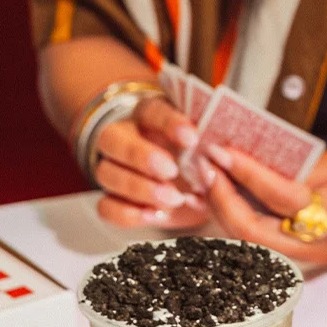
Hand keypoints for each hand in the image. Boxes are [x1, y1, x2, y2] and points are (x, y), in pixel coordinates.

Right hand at [94, 98, 212, 229]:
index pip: (151, 111)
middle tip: (171, 170)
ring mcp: (112, 169)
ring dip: (138, 188)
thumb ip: (208, 148)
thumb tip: (221, 158)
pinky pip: (105, 207)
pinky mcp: (111, 200)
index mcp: (148, 115)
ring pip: (106, 173)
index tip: (192, 138)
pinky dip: (127, 214)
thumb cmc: (195, 157)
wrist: (185, 184)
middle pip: (113, 139)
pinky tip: (154, 215)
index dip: (169, 123)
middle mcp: (123, 138)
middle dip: (141, 156)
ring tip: (172, 199)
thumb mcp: (205, 147)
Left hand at [199, 145, 326, 271]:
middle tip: (205, 164)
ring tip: (208, 175)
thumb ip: (299, 166)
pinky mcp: (300, 257)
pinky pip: (258, 240)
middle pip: (250, 232)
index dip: (244, 171)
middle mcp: (316, 247)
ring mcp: (307, 258)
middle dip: (221, 197)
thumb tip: (252, 160)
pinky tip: (224, 193)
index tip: (220, 148)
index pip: (277, 196)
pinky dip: (236, 216)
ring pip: (248, 241)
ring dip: (223, 208)